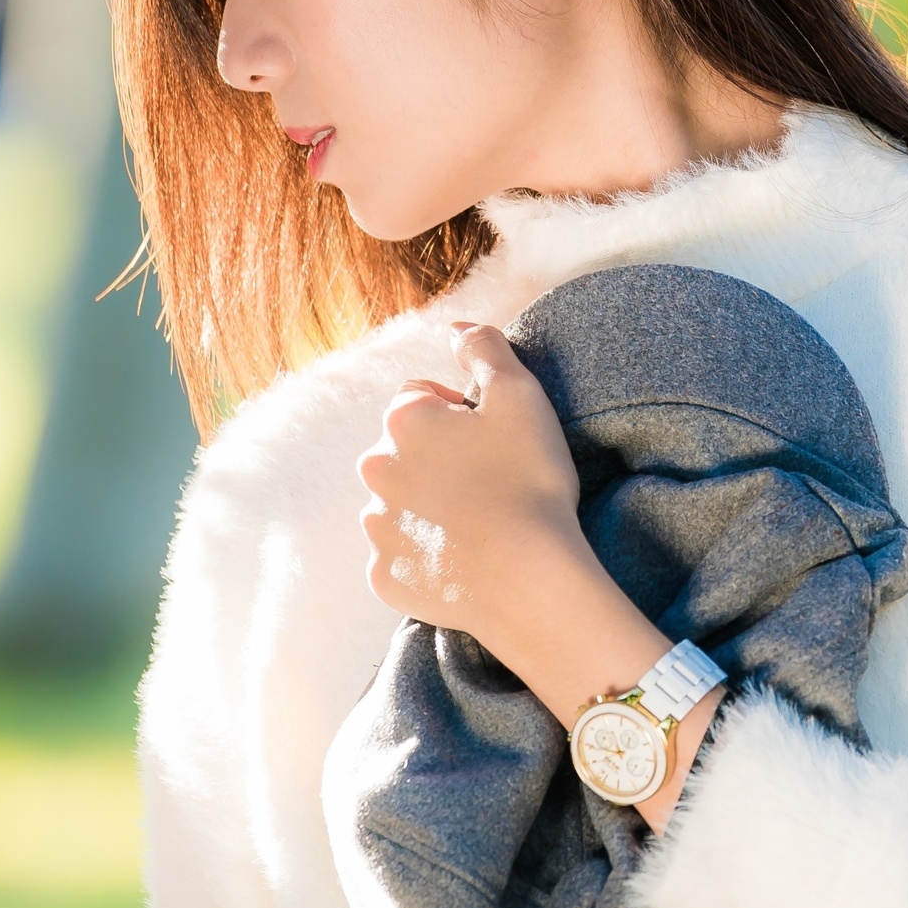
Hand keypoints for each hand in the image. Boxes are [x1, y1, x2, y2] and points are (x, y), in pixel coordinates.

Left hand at [359, 323, 598, 654]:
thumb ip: (483, 348)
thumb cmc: (529, 480)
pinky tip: (465, 560)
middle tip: (491, 481)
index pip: (418, 397)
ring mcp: (377, 529)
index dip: (460, 413)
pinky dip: (428, 557)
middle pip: (404, 451)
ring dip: (429, 507)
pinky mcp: (386, 578)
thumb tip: (456, 327)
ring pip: (400, 504)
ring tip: (481, 523)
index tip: (494, 439)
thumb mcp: (520, 394)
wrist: (532, 580)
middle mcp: (375, 471)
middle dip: (438, 459)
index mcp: (401, 421)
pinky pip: (403, 558)